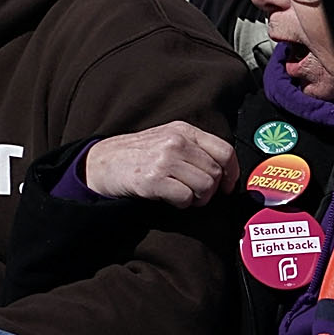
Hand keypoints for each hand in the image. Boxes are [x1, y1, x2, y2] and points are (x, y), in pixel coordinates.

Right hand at [82, 122, 237, 206]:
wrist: (101, 163)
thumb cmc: (138, 155)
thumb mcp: (167, 139)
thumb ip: (193, 148)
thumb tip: (224, 170)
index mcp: (184, 130)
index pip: (224, 151)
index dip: (232, 172)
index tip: (228, 186)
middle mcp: (177, 142)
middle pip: (215, 172)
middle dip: (211, 190)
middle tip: (197, 196)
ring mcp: (165, 160)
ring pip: (204, 186)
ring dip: (197, 198)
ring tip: (184, 197)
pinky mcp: (153, 180)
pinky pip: (185, 197)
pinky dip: (182, 204)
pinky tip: (171, 199)